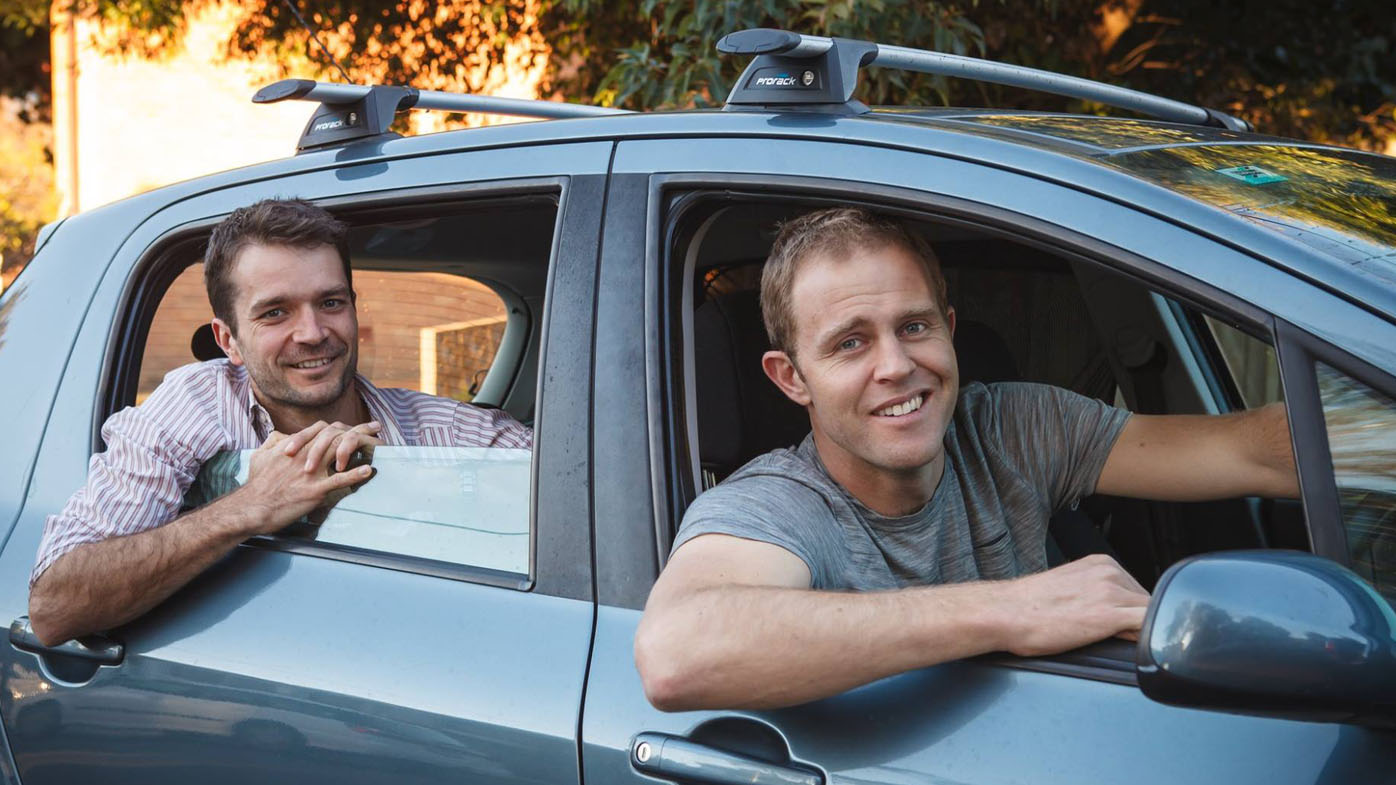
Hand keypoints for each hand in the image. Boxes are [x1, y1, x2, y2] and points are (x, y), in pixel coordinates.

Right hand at [237, 425, 376, 534]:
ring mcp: (311, 473)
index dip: (341, 426)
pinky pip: (339, 480)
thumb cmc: (257, 484)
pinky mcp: (314, 490)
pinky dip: (355, 475)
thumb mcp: (261, 456)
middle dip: (359, 430)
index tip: (353, 425)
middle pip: (337, 437)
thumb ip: (273, 442)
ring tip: (379, 444)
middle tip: (375, 428)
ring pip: (341, 453)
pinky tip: (368, 471)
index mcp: (295, 447)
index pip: (322, 430)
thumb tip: (284, 436)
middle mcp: (305, 456)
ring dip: (363, 447)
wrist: (252, 507)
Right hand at [998, 554, 1149, 656]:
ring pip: (1150, 614)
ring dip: (1139, 631)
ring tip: (1112, 642)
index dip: (1130, 612)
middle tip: (1112, 638)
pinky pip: (1147, 626)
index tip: (1118, 627)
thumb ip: (1095, 592)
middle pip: (1146, 601)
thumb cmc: (1027, 606)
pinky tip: (1128, 648)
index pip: (1135, 590)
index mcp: (1100, 563)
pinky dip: (1145, 639)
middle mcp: (1109, 571)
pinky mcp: (1109, 615)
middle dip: (1136, 621)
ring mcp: (1111, 591)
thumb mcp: (1069, 587)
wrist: (1005, 613)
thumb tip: (1110, 613)